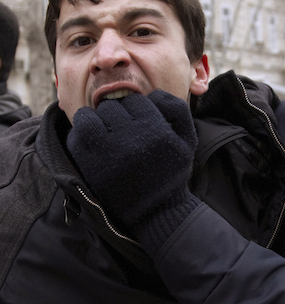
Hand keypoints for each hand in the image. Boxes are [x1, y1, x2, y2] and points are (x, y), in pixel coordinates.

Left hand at [66, 90, 196, 233]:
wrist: (157, 212)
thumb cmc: (172, 172)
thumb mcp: (188, 139)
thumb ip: (176, 108)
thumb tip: (153, 92)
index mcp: (156, 130)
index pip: (136, 100)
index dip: (136, 109)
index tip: (139, 122)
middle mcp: (130, 138)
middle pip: (113, 106)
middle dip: (118, 115)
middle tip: (123, 129)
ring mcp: (107, 151)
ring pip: (90, 115)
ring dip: (97, 120)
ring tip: (106, 132)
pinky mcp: (89, 163)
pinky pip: (78, 133)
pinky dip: (83, 132)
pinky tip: (95, 141)